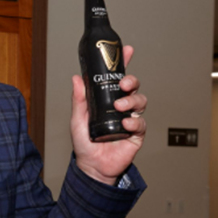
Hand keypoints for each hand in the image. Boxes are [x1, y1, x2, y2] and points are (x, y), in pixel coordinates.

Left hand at [70, 45, 146, 184]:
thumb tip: (76, 78)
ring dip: (132, 100)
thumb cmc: (85, 144)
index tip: (127, 50)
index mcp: (107, 99)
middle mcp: (120, 107)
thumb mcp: (77, 119)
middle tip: (124, 84)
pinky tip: (125, 125)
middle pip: (133, 87)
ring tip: (120, 106)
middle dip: (131, 81)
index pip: (117, 78)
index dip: (124, 63)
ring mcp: (129, 119)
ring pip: (140, 102)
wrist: (92, 167)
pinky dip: (134, 122)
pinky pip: (140, 123)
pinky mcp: (136, 134)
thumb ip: (79, 100)